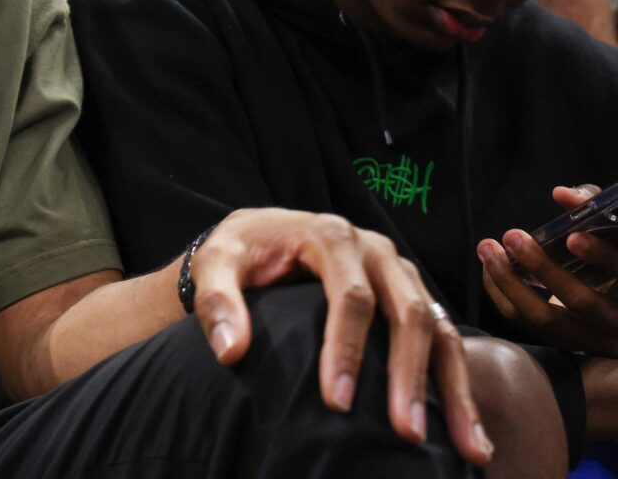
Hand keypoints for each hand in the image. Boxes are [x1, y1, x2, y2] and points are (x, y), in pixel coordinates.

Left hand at [190, 208, 492, 466]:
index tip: (337, 403)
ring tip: (468, 448)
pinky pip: (446, 338)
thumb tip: (230, 351)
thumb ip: (218, 302)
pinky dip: (459, 384)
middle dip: (408, 375)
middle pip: (406, 312)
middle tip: (407, 432)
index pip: (350, 296)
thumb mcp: (215, 264)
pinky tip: (468, 433)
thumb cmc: (239, 253)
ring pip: (438, 327)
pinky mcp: (412, 295)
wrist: (260, 236)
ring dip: (454, 388)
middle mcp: (376, 250)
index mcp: (330, 236)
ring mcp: (400, 273)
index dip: (346, 350)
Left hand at [480, 183, 617, 356]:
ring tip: (488, 248)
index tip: (573, 238)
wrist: (611, 303)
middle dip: (543, 268)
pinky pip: (523, 320)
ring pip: (546, 317)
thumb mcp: (607, 228)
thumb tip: (561, 194)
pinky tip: (488, 266)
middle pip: (581, 299)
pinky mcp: (560, 340)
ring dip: (509, 281)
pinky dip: (500, 291)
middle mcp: (614, 316)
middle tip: (514, 236)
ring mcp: (587, 334)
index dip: (599, 255)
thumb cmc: (608, 250)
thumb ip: (590, 204)